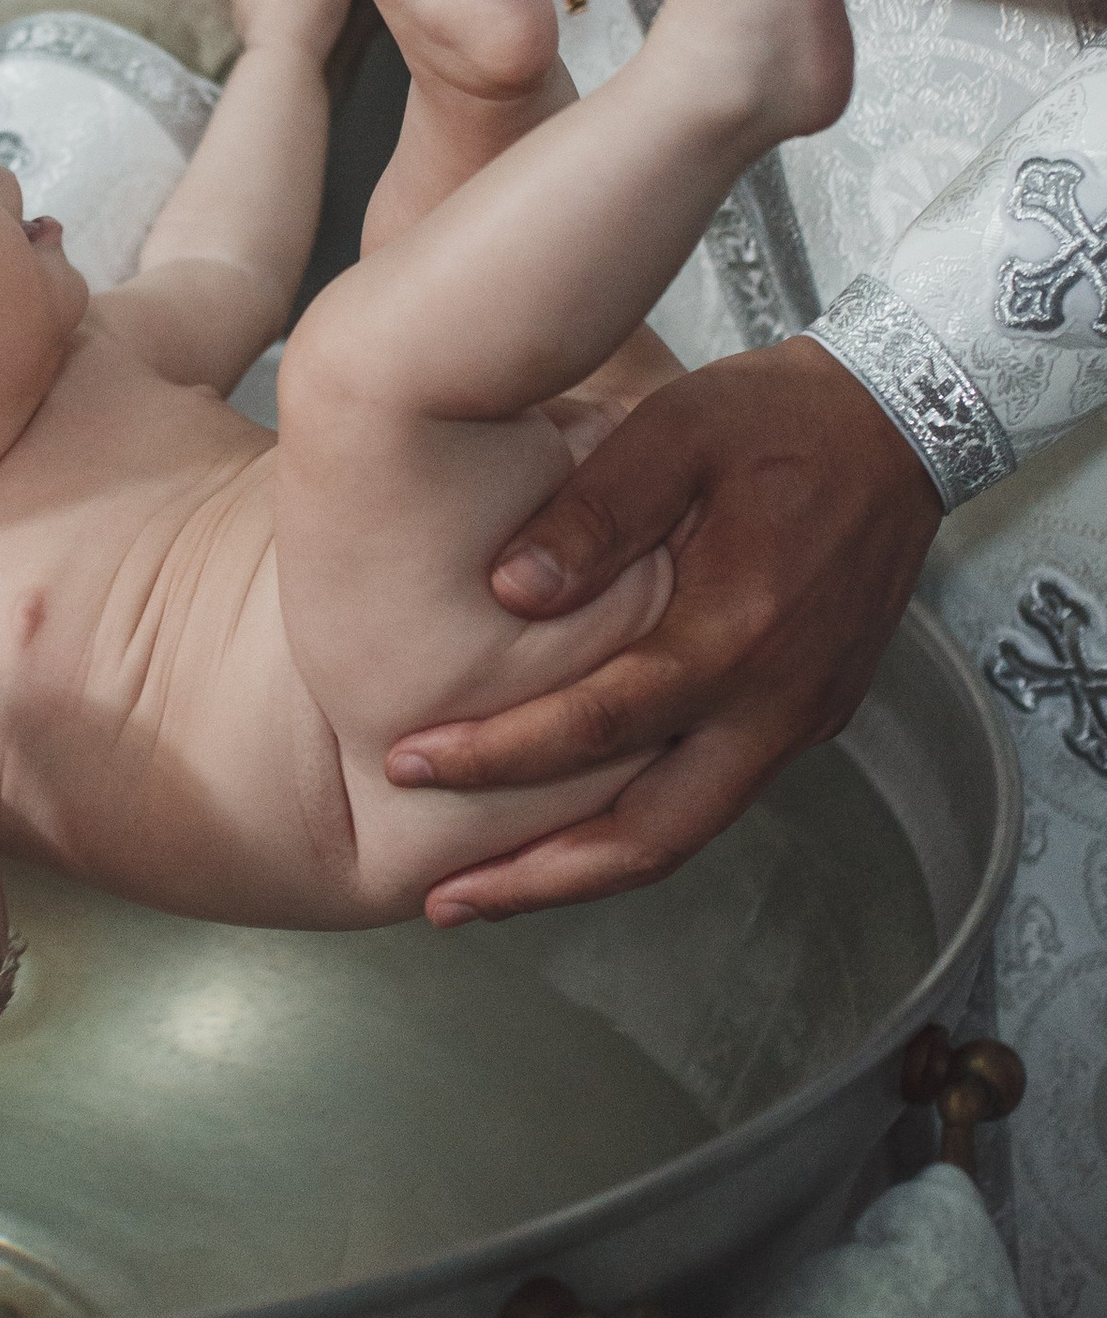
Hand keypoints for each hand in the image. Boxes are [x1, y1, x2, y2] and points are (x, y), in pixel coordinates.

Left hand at [389, 338, 940, 919]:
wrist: (906, 420)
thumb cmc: (780, 418)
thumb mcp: (676, 430)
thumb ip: (594, 511)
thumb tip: (506, 591)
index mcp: (738, 631)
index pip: (597, 723)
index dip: (496, 755)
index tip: (410, 760)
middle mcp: (776, 701)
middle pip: (652, 838)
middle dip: (539, 879)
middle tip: (442, 899)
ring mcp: (799, 718)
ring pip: (685, 835)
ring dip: (585, 872)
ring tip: (490, 887)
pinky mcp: (806, 715)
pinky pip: (712, 799)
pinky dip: (636, 830)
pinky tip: (570, 826)